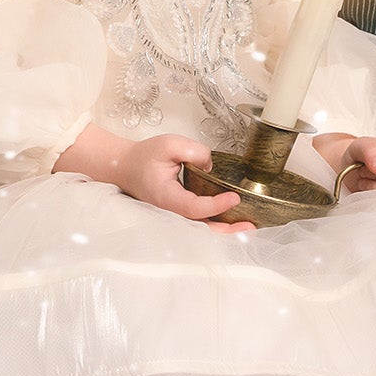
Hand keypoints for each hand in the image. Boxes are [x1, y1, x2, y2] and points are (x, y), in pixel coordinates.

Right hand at [117, 134, 255, 232]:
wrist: (127, 166)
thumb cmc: (144, 157)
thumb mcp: (169, 144)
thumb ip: (194, 151)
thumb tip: (211, 167)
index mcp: (166, 197)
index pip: (194, 207)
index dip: (216, 205)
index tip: (234, 197)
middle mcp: (171, 211)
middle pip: (201, 228)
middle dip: (227, 231)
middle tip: (249, 227)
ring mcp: (175, 214)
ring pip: (203, 228)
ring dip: (225, 229)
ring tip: (247, 226)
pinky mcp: (181, 211)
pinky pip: (201, 221)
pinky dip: (218, 222)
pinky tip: (233, 219)